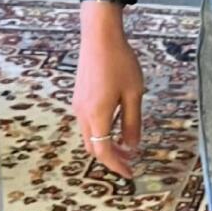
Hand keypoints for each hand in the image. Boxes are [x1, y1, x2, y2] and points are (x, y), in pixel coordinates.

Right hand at [72, 16, 144, 179]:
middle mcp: (83, 114)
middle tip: (129, 162)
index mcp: (97, 115)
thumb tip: (132, 146)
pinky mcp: (79, 97)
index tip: (130, 173)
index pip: (104, 151)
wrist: (99, 37)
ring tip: (124, 146)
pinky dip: (99, 132)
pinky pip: (87, 123)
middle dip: (110, 158)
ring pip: (89, 136)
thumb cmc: (120, 63)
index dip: (116, 165)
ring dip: (104, 145)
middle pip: (93, 147)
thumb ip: (132, 123)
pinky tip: (115, 126)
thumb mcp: (133, 94)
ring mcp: (78, 105)